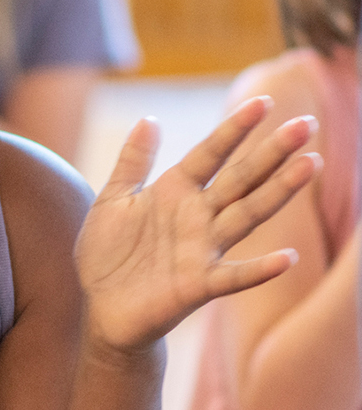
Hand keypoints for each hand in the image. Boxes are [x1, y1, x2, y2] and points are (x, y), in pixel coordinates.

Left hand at [76, 97, 318, 353]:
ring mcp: (202, 250)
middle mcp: (196, 217)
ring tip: (310, 165)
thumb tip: (149, 119)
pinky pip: (234, 276)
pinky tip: (287, 258)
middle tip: (305, 124)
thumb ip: (132, 162)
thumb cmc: (108, 253)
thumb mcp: (113, 200)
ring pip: (247, 216)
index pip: (210, 154)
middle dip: (271, 152)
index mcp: (174, 192)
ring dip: (278, 192)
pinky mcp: (198, 285)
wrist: (100, 307)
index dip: (234, 130)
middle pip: (240, 179)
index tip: (263, 101)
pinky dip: (260, 269)